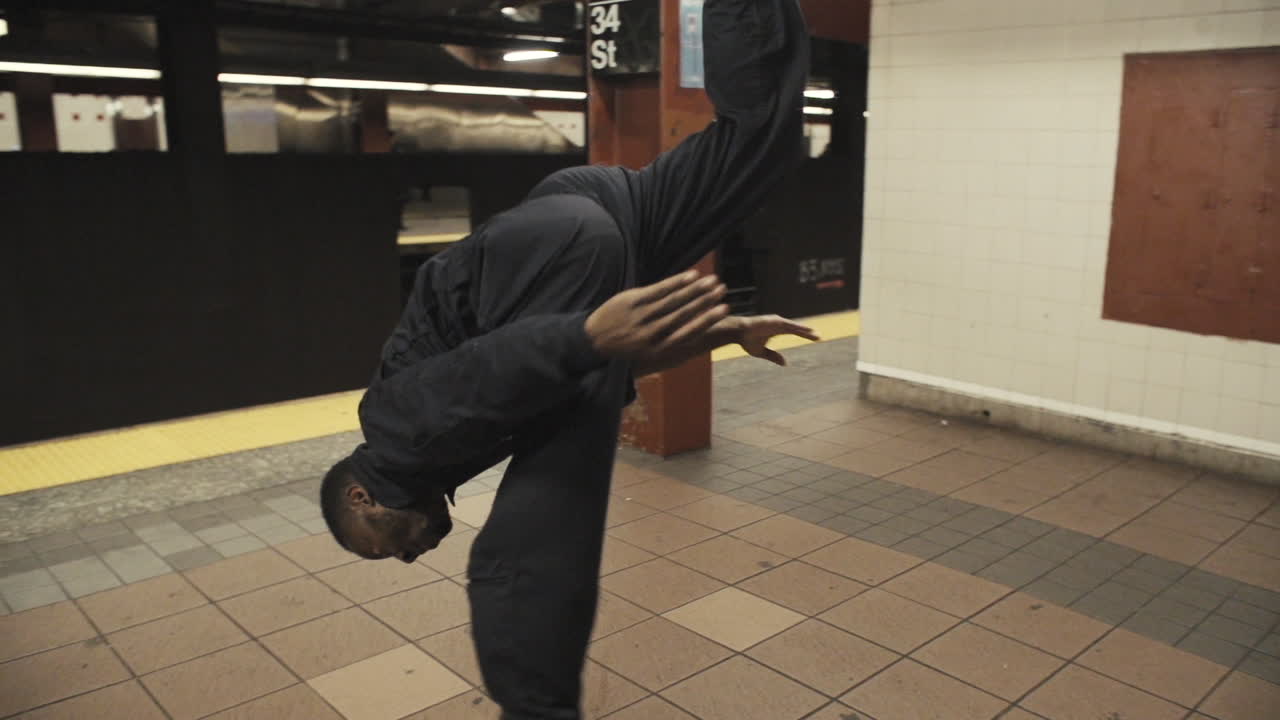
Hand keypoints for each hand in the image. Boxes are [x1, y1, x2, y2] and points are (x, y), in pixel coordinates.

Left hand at [585, 271, 728, 358]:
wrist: (592, 343)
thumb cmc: (625, 349)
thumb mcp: (647, 354)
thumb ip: (669, 344)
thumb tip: (692, 336)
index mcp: (658, 349)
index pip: (688, 332)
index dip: (708, 320)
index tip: (724, 310)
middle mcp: (652, 333)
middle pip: (684, 314)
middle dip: (705, 301)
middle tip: (722, 290)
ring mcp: (642, 316)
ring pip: (673, 300)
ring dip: (695, 289)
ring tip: (712, 280)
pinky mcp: (633, 301)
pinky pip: (658, 289)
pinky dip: (676, 282)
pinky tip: (691, 275)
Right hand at [737, 315, 819, 365]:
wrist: (738, 332)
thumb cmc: (747, 340)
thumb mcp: (762, 352)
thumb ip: (773, 357)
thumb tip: (785, 364)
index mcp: (777, 331)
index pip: (794, 333)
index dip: (804, 335)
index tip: (815, 339)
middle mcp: (778, 325)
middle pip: (797, 329)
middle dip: (808, 333)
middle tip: (820, 337)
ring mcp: (776, 322)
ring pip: (794, 327)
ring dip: (805, 330)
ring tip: (815, 334)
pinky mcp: (774, 321)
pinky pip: (787, 325)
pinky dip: (796, 327)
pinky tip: (804, 330)